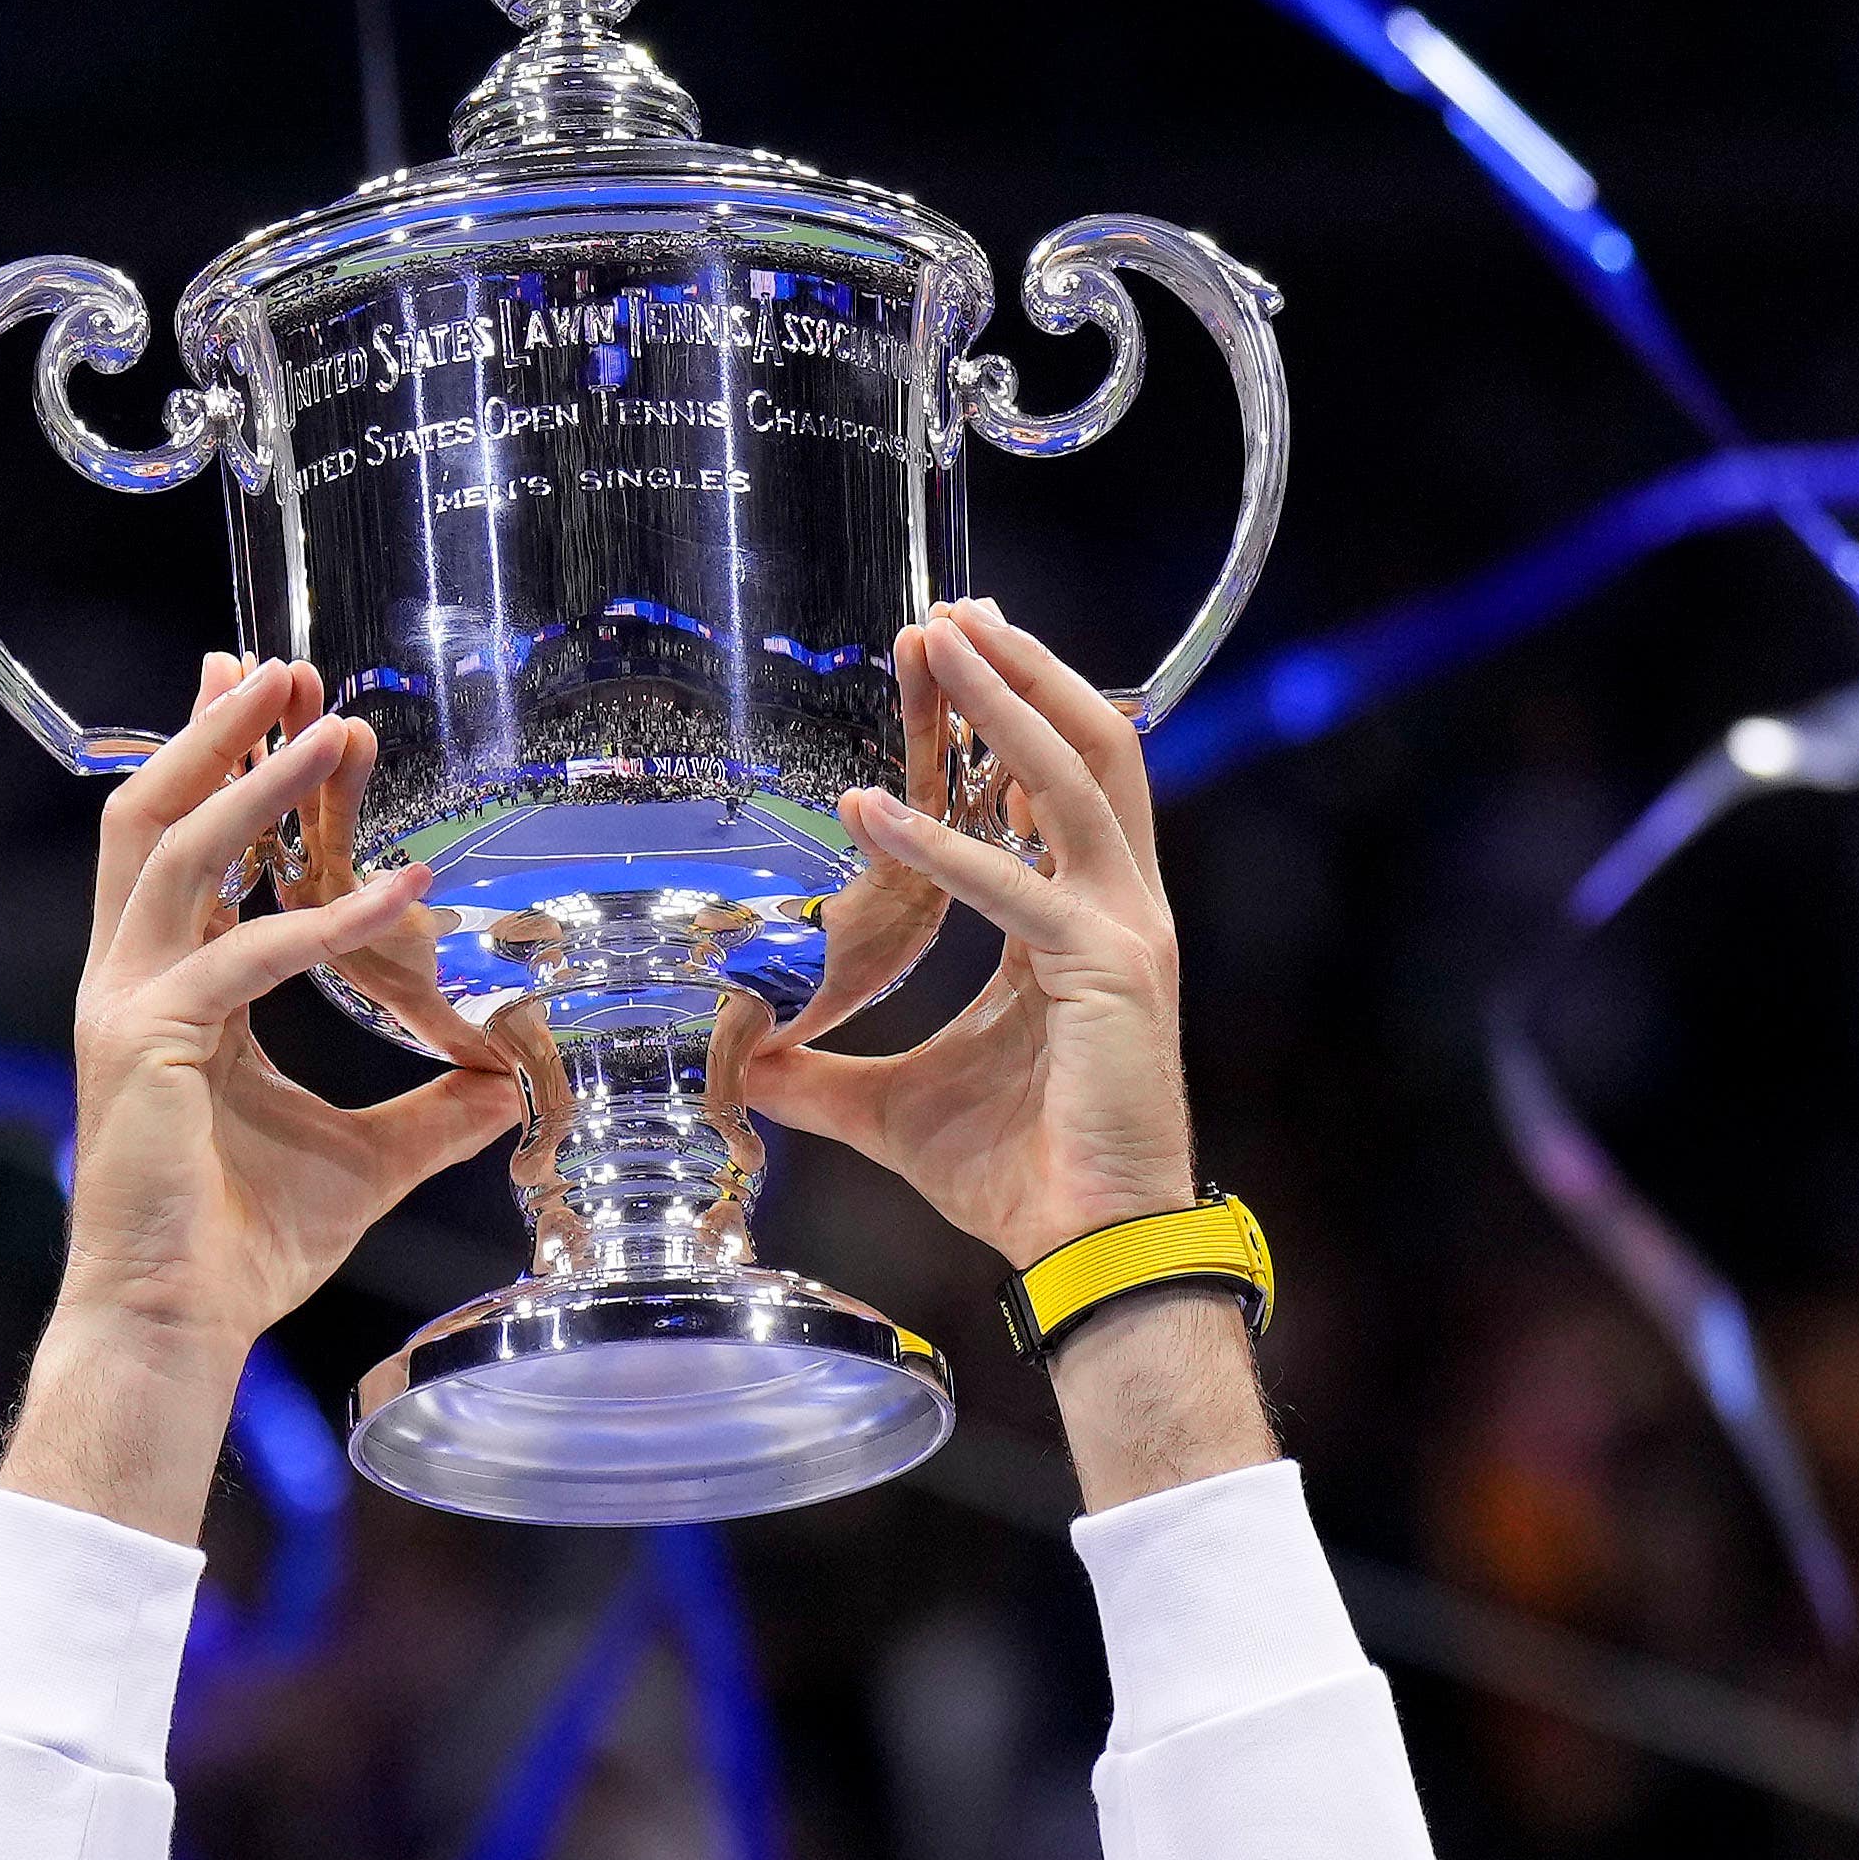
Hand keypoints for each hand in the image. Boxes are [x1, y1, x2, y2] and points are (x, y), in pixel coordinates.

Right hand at [0, 661, 521, 1534]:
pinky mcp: (146, 1043)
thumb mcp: (367, 1159)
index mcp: (163, 990)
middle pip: (154, 815)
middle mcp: (130, 980)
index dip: (214, 761)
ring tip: (329, 726)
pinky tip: (398, 893)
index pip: (180, 845)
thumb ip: (433, 1110)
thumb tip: (511, 1080)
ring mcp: (127, 1006)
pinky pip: (243, 957)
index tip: (263, 692)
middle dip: (216, 732)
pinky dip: (324, 920)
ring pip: (178, 852)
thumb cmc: (244, 1247)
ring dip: (255, 780)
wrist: (177, 1327)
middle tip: (284, 665)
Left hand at [720, 603, 1197, 1269]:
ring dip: (1006, 704)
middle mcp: (1113, 910)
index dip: (1009, 713)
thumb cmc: (1014, 1175)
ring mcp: (1120, 933)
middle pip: (1086, 748)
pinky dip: (943, 846)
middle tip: (946, 610)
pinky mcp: (1106, 971)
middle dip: (1020, 670)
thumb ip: (820, 1076)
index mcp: (1078, 923)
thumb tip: (738, 1065)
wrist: (1086, 1249)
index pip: (1052, 788)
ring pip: (1077, 778)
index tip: (954, 654)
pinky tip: (871, 811)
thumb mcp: (890, 1110)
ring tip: (943, 645)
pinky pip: (1014, 889)